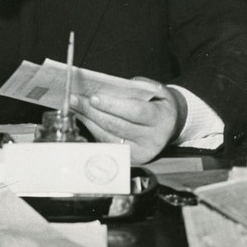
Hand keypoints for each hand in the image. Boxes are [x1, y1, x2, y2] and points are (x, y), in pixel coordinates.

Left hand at [70, 76, 187, 163]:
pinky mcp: (131, 159)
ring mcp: (141, 153)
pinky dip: (93, 130)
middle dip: (93, 111)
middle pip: (117, 125)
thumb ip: (137, 87)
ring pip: (108, 136)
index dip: (113, 105)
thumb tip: (108, 86)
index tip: (94, 97)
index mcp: (161, 119)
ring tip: (75, 106)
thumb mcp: (157, 91)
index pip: (135, 112)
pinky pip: (107, 144)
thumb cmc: (160, 104)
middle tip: (75, 99)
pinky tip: (84, 118)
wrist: (172, 126)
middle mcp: (152, 139)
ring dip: (88, 120)